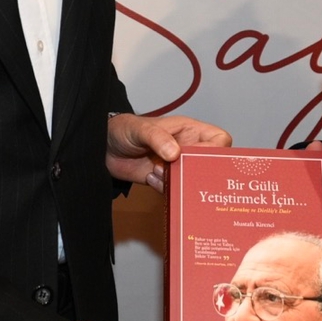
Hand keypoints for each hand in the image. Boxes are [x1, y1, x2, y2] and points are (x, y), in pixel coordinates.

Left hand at [106, 113, 231, 188]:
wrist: (103, 147)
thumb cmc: (123, 129)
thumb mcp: (140, 129)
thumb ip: (158, 138)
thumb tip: (175, 153)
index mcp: (189, 131)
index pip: (219, 139)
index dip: (216, 150)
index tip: (198, 159)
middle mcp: (187, 148)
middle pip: (210, 165)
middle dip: (197, 172)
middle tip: (180, 173)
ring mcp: (176, 166)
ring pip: (194, 181)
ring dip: (178, 182)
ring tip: (157, 171)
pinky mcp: (165, 180)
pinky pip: (176, 191)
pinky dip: (165, 189)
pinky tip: (150, 178)